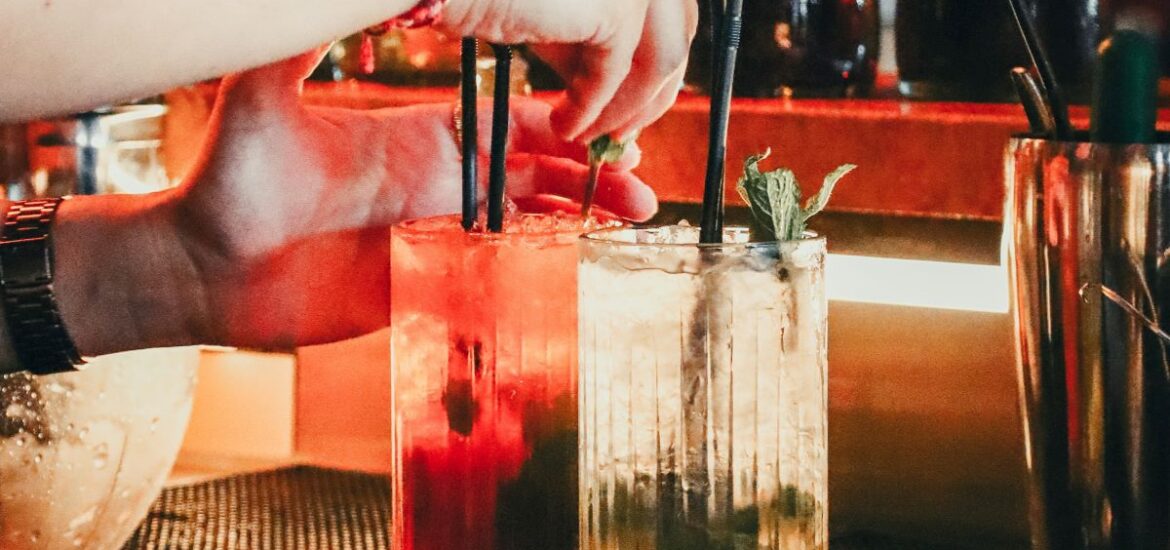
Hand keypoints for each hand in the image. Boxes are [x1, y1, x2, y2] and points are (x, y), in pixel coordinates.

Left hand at [167, 50, 655, 349]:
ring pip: (527, 222)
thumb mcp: (262, 97)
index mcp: (417, 139)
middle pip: (535, 173)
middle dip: (592, 170)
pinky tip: (579, 256)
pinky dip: (539, 262)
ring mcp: (431, 234)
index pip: (507, 125)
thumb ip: (300, 44)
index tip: (605, 120)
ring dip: (581, 215)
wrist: (202, 267)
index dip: (561, 122)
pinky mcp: (420, 281)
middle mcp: (436, 184)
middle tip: (642, 175)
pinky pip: (492, 270)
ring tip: (638, 214)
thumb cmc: (227, 183)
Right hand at [441, 0, 697, 140]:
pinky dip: (591, 109)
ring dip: (625, 108)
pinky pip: (615, 76)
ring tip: (587, 137)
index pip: (673, 16)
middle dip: (650, 93)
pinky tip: (563, 126)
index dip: (658, 66)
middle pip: (678, 35)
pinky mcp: (614, 8)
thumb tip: (628, 97)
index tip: (631, 110)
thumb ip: (597, 45)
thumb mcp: (563, 22)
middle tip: (617, 137)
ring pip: (658, 62)